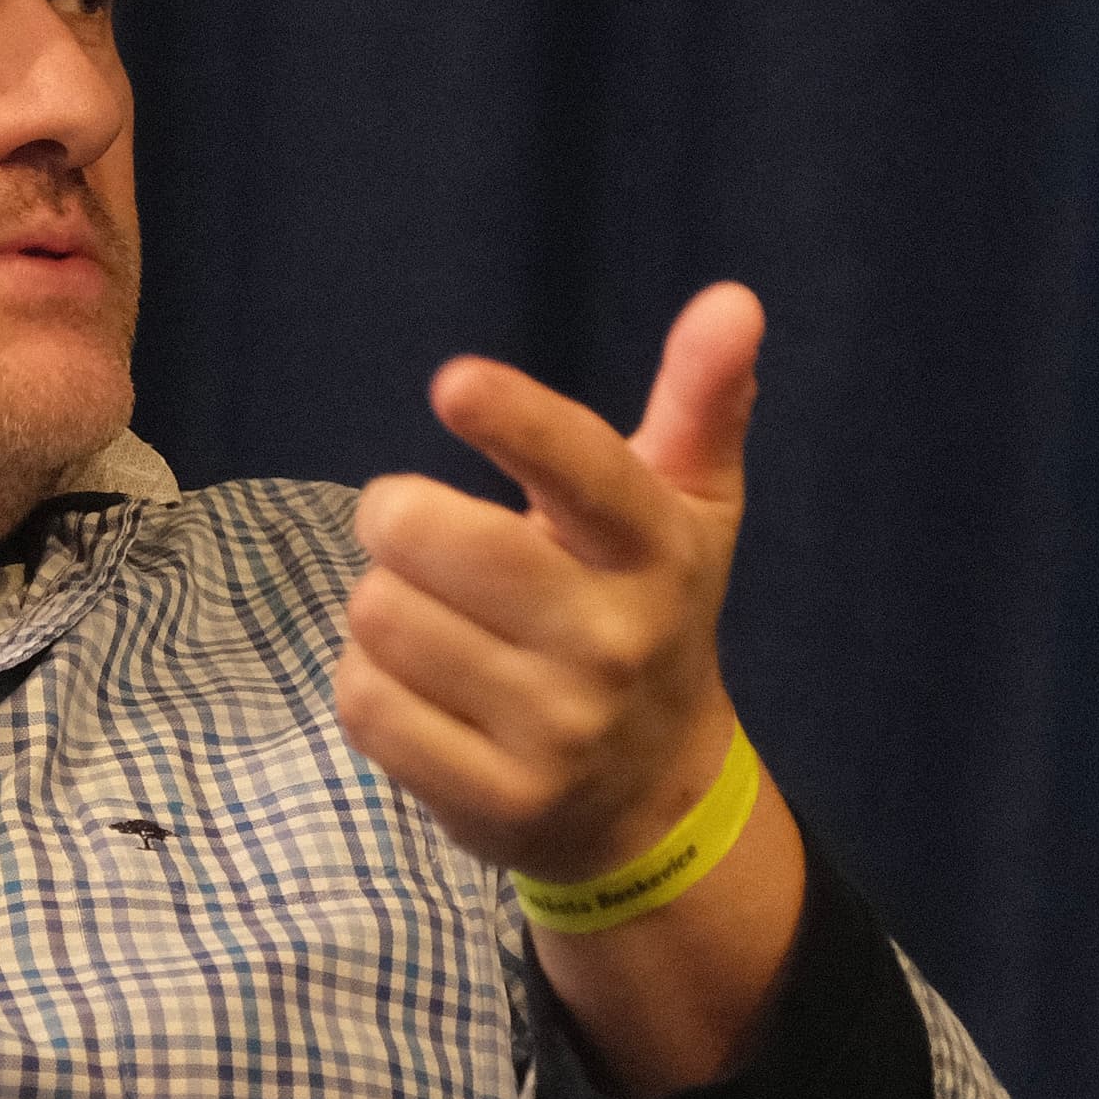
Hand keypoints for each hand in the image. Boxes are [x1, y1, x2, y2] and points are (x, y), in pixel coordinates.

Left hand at [333, 283, 762, 884]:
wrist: (655, 798)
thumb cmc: (646, 613)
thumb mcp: (685, 510)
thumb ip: (700, 401)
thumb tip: (734, 298)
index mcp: (656, 550)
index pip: (587, 472)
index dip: (518, 422)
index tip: (455, 385)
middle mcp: (613, 640)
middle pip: (425, 536)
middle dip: (396, 518)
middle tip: (420, 533)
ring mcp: (555, 730)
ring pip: (379, 617)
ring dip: (383, 606)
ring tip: (439, 622)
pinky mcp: (494, 800)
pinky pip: (365, 704)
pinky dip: (371, 685)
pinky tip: (423, 691)